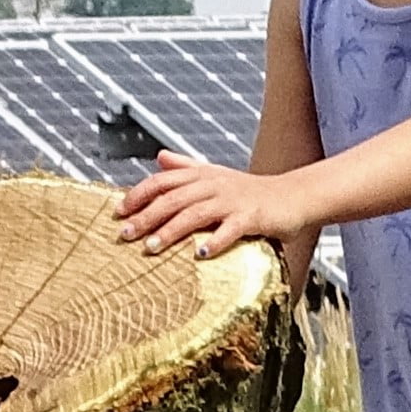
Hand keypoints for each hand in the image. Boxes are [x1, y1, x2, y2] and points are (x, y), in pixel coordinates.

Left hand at [113, 154, 318, 258]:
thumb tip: (158, 157)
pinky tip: (200, 254)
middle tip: (125, 235)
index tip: (118, 212)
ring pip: (195, 213)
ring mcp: (232, 201)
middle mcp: (213, 185)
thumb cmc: (249, 191)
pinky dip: (215, 241)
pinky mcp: (252, 217)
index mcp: (202, 175)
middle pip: (173, 198)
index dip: (138, 194)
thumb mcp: (216, 175)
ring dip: (171, 231)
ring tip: (152, 248)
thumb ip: (186, 167)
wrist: (291, 197)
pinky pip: (230, 230)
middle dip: (146, 216)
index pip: (162, 181)